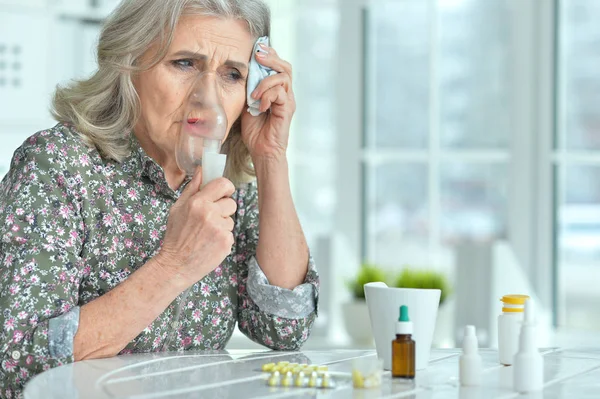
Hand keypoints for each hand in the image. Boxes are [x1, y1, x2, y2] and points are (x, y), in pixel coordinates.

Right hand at [155, 170, 236, 287]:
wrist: (176, 265)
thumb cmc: (175, 236)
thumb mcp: (178, 208)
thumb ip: (192, 189)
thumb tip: (201, 170)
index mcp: (197, 202)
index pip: (223, 184)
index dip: (226, 187)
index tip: (224, 192)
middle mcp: (210, 213)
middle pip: (231, 202)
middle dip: (224, 209)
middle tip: (210, 218)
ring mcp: (219, 228)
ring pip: (231, 219)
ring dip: (222, 225)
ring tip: (206, 234)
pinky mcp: (226, 242)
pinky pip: (230, 233)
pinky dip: (222, 238)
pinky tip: (209, 243)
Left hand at [241, 44, 295, 160]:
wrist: (261, 151)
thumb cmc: (254, 130)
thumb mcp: (247, 103)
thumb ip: (248, 88)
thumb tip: (242, 71)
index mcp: (276, 90)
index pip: (277, 66)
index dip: (269, 54)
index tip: (256, 49)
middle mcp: (285, 93)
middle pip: (285, 66)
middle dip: (271, 57)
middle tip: (257, 55)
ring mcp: (288, 101)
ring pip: (283, 77)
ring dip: (265, 81)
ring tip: (254, 94)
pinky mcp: (287, 109)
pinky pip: (280, 93)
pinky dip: (267, 96)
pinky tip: (259, 106)